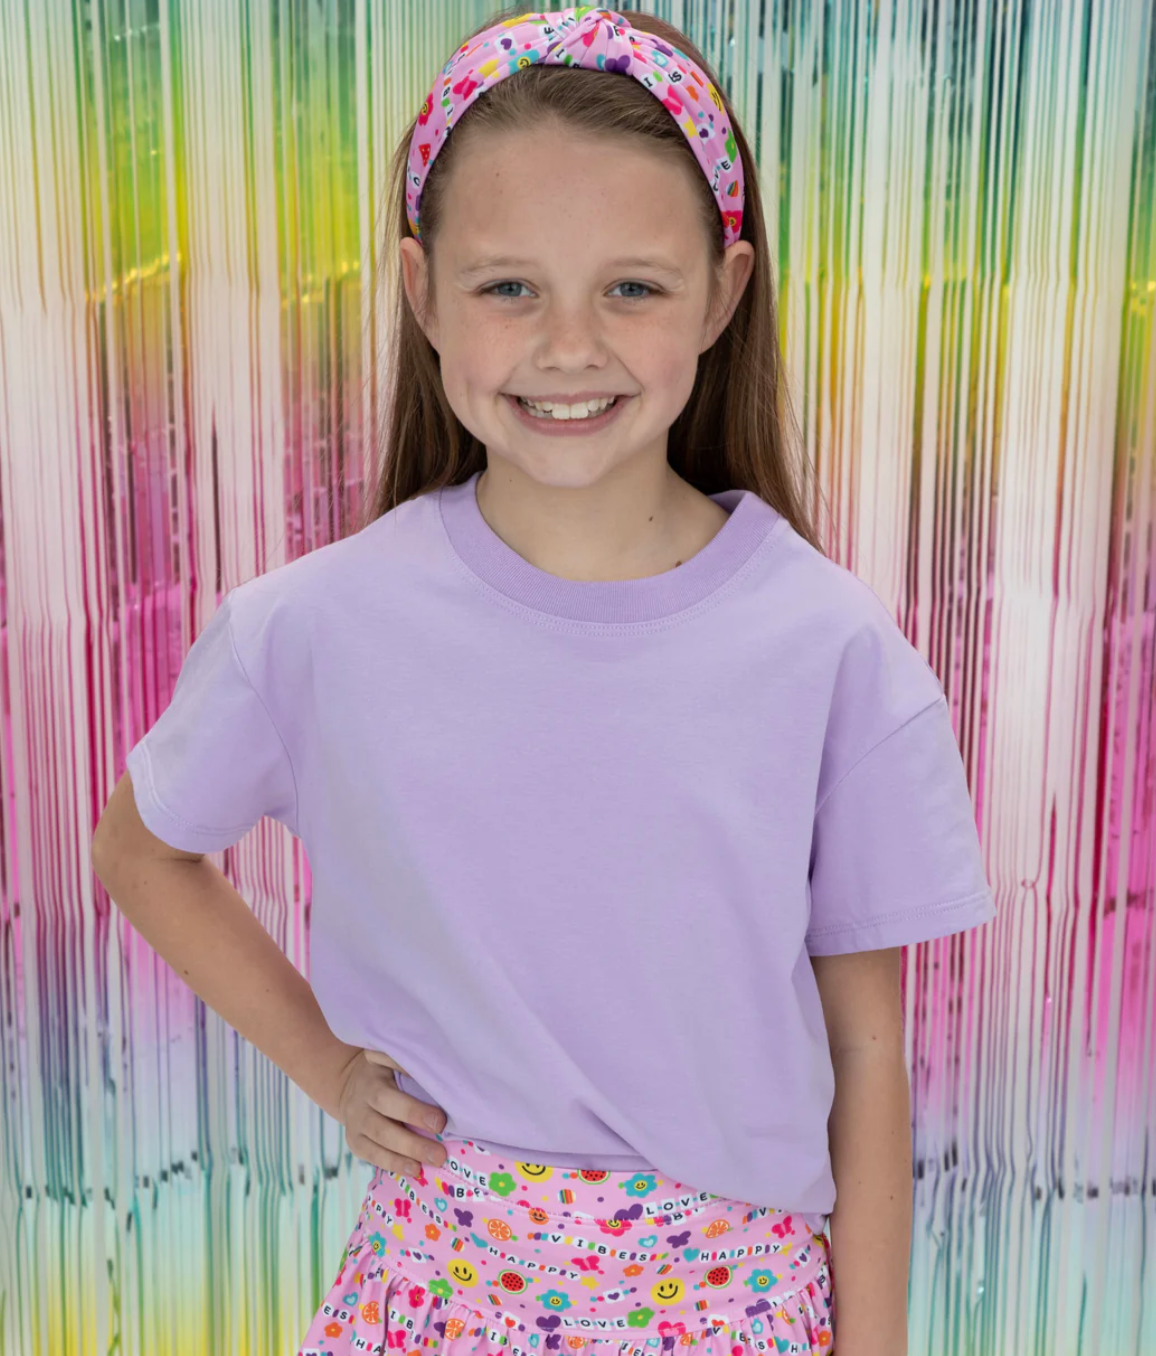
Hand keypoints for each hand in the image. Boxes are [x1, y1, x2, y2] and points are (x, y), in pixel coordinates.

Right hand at [334, 1048, 448, 1175]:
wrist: (351, 1083)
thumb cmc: (384, 1071)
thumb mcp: (390, 1060)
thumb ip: (407, 1065)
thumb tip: (436, 1075)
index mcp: (372, 1081)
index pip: (388, 1099)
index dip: (413, 1112)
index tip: (440, 1122)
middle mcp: (360, 1104)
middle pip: (383, 1127)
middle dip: (412, 1142)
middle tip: (440, 1153)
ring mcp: (355, 1125)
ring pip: (377, 1145)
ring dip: (404, 1157)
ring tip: (431, 1163)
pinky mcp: (354, 1142)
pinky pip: (372, 1156)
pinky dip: (393, 1164)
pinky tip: (414, 1170)